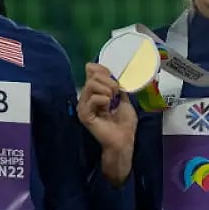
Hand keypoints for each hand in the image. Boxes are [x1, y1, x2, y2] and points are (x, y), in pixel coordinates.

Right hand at [78, 63, 138, 185]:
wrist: (124, 139)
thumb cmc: (124, 122)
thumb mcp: (123, 99)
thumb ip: (116, 85)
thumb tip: (110, 73)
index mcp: (95, 92)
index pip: (91, 71)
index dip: (103, 69)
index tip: (114, 77)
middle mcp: (86, 97)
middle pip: (92, 77)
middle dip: (108, 81)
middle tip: (117, 92)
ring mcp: (84, 106)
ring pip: (91, 85)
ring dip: (107, 90)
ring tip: (113, 100)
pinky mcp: (84, 114)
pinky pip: (92, 98)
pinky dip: (103, 99)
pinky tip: (108, 107)